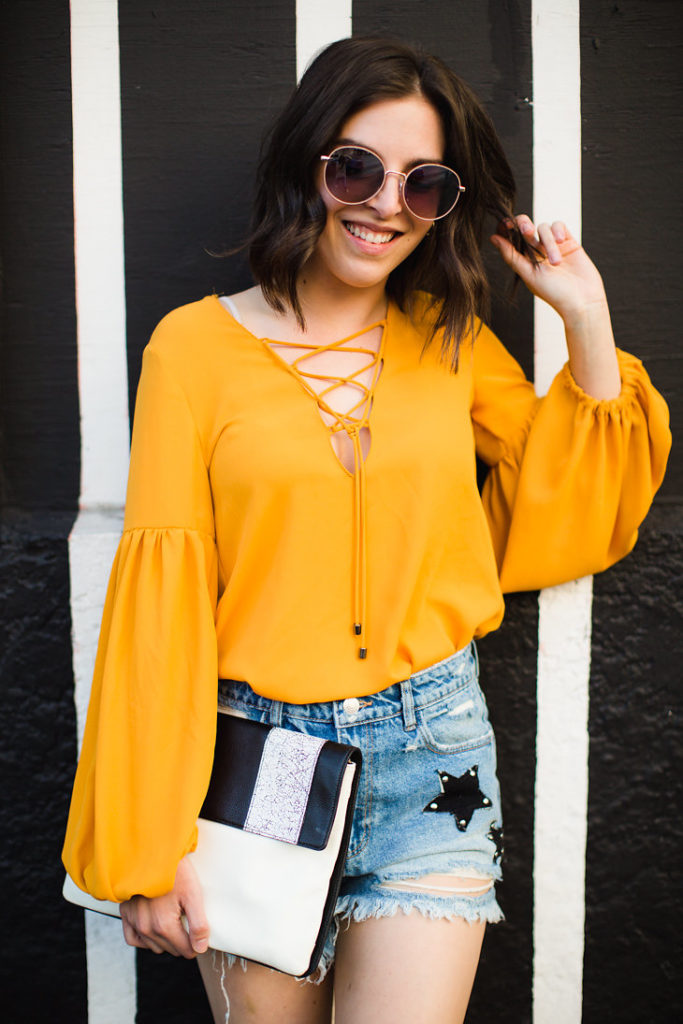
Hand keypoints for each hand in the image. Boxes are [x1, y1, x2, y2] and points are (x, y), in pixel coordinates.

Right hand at [120, 855, 208, 957]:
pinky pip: (133, 939)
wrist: (151, 852)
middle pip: (171, 949)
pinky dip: (145, 938)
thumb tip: (200, 948)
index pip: (186, 950)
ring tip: (174, 920)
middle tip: (189, 922)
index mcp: (164, 926)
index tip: (201, 933)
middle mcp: (146, 928)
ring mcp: (135, 922)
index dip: (197, 944)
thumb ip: (198, 924)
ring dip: (165, 940)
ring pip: (154, 947)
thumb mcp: (193, 894)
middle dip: (183, 941)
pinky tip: (154, 928)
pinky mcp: (126, 914)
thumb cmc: (174, 871)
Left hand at [490, 215, 607, 323]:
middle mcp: (537, 252)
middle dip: (524, 225)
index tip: (505, 224)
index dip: (507, 229)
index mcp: (524, 261)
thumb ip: (512, 256)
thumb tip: (493, 239)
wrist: (583, 301)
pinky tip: (561, 242)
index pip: (511, 239)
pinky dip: (558, 231)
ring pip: (544, 228)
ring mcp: (553, 246)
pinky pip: (559, 226)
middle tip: (527, 231)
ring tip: (556, 262)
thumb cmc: (555, 294)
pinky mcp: (569, 242)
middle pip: (525, 227)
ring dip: (548, 241)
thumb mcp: (530, 275)